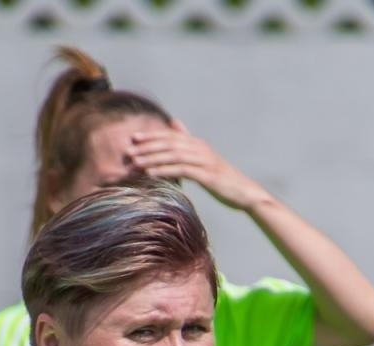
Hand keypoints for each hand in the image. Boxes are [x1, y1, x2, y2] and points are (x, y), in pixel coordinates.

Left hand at [127, 120, 268, 210]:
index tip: (134, 138)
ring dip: (152, 158)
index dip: (152, 136)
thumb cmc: (223, 180)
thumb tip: (174, 123)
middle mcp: (201, 148)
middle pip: (169, 143)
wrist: (245, 193)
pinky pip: (182, 170)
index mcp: (198, 144)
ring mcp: (205, 161)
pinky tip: (151, 174)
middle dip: (147, 147)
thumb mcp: (205, 159)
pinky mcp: (207, 175)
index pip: (171, 136)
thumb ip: (188, 143)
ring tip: (135, 163)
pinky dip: (165, 170)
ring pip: (173, 155)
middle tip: (129, 151)